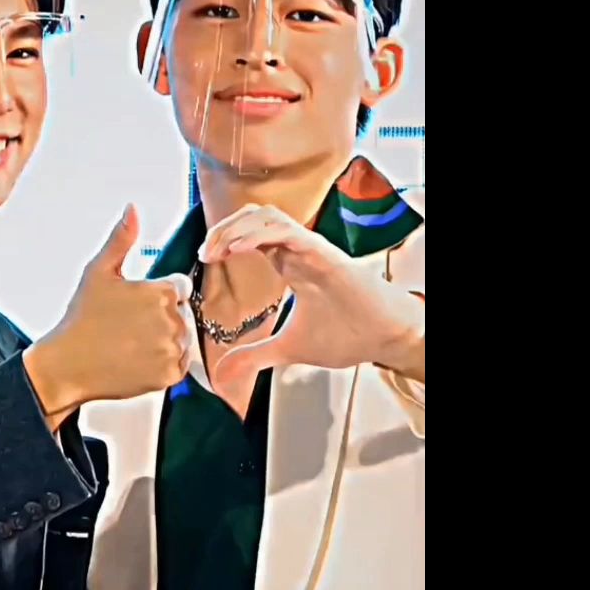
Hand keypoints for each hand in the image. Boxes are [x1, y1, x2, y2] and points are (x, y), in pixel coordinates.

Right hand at [27, 205, 191, 420]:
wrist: (68, 365)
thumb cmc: (82, 318)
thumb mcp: (98, 272)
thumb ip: (121, 239)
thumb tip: (133, 209)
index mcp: (160, 292)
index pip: (178, 287)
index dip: (158, 294)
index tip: (137, 305)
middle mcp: (172, 320)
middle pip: (181, 313)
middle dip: (162, 317)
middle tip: (129, 327)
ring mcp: (172, 349)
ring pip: (182, 338)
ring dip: (165, 340)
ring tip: (133, 344)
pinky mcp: (170, 375)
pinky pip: (179, 364)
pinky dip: (164, 363)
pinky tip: (139, 360)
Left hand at [199, 203, 423, 386]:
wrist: (384, 339)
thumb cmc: (349, 334)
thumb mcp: (288, 349)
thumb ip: (255, 356)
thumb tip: (224, 372)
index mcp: (289, 263)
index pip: (251, 234)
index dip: (224, 240)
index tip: (205, 259)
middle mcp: (298, 250)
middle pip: (255, 217)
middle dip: (225, 228)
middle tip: (205, 252)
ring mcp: (311, 249)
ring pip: (270, 217)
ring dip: (239, 227)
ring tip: (218, 248)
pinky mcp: (325, 254)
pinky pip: (289, 232)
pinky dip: (261, 234)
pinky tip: (239, 248)